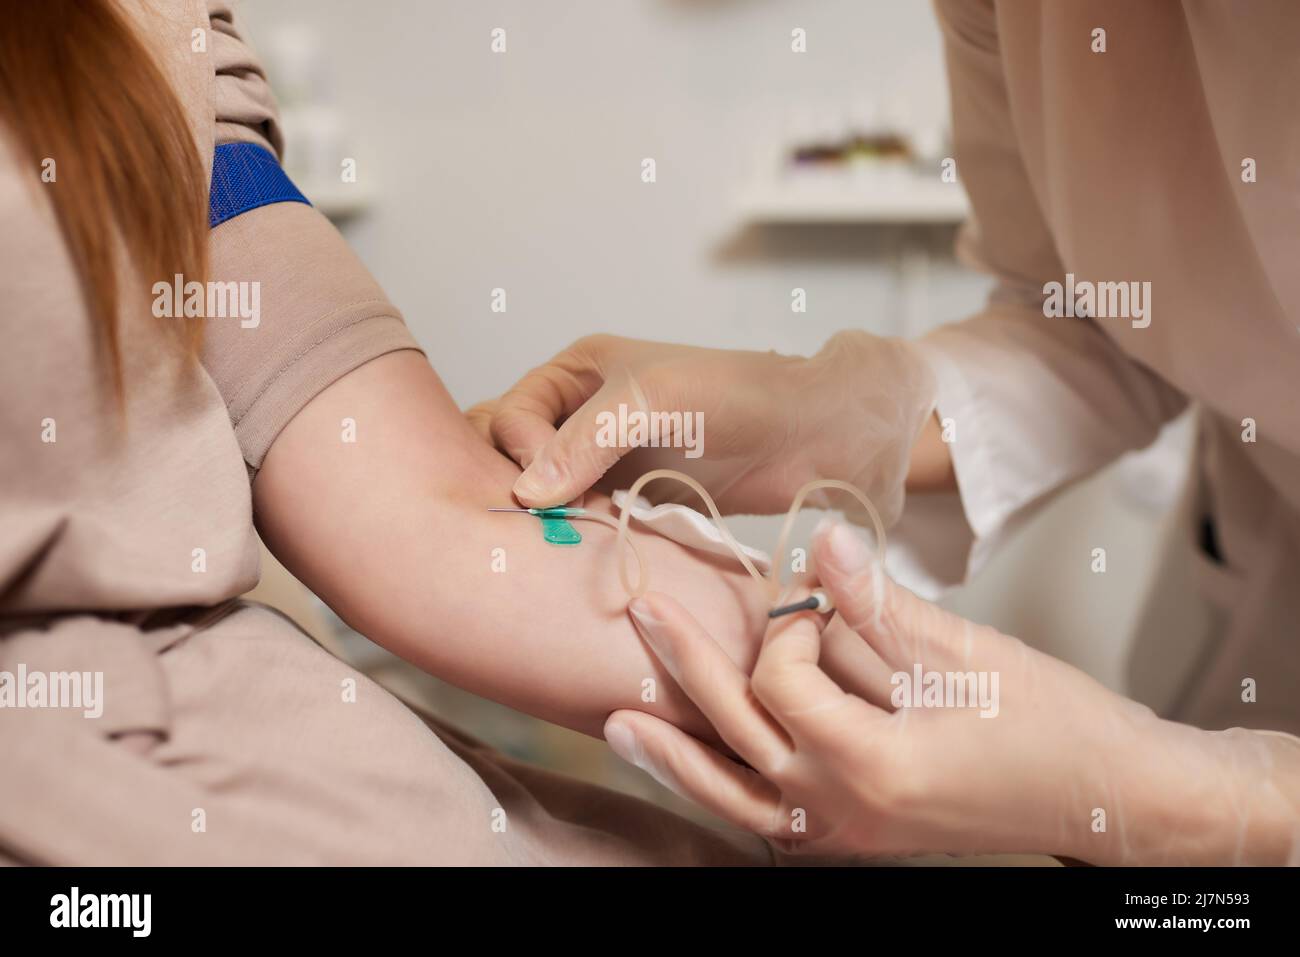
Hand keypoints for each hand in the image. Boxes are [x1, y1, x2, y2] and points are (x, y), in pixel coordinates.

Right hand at [477, 332, 936, 523]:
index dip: (520, 452)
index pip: (509, 414)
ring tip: (562, 537)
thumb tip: (527, 492)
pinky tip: (587, 548)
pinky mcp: (633, 496)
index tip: (544, 489)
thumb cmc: (739, 397)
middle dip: (514, 485)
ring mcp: (607, 458)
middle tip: (539, 520)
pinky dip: (574, 532)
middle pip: (513, 453)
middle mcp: (585, 412)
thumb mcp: (653, 402)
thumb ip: (586, 441)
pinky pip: (582, 516)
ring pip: (544, 491)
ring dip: (545, 516)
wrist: (813, 436)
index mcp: (579, 371)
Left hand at [604, 522, 1299, 862]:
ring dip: (675, 758)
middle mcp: (843, 812)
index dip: (793, 628)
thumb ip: (879, 603)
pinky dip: (721, 791)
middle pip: (736, 735)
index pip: (784, 681)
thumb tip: (820, 539)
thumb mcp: (969, 654)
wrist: (1108, 800)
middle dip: (687, 669)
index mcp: (874, 764)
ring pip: (732, 798)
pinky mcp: (849, 840)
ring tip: (618, 725)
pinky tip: (687, 767)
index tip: (820, 601)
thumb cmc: (1054, 727)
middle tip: (642, 617)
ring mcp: (843, 837)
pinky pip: (761, 821)